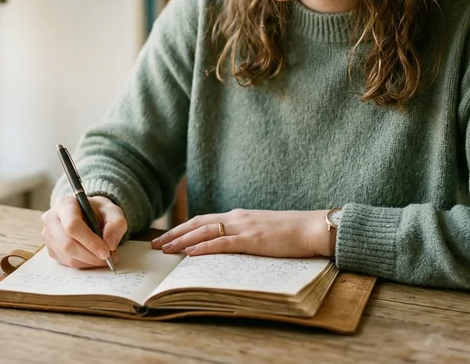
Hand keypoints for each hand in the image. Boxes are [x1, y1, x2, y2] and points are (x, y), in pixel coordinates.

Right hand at [41, 195, 127, 267]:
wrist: (88, 214)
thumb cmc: (98, 211)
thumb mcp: (113, 211)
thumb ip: (116, 224)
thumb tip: (110, 245)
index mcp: (65, 204)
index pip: (72, 225)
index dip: (90, 241)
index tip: (106, 252)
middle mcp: (51, 219)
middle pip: (67, 244)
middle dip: (91, 256)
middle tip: (108, 258)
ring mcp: (48, 235)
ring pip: (67, 256)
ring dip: (88, 262)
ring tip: (103, 258)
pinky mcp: (50, 249)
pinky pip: (66, 263)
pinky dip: (83, 264)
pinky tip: (92, 258)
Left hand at [151, 209, 330, 257]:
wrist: (313, 228)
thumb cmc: (291, 233)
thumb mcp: (262, 231)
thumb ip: (244, 236)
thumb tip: (229, 248)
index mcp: (239, 217)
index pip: (203, 220)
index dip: (182, 228)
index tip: (166, 237)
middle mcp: (237, 218)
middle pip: (197, 223)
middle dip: (175, 233)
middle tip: (156, 244)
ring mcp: (244, 227)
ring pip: (205, 231)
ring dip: (183, 240)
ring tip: (166, 249)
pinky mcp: (253, 239)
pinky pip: (223, 243)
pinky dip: (205, 247)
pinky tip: (191, 253)